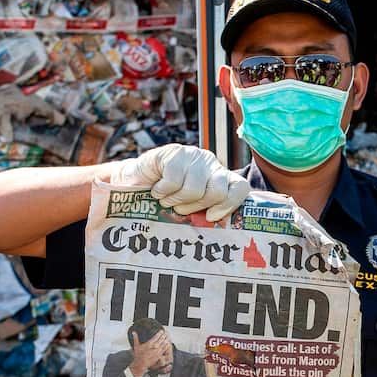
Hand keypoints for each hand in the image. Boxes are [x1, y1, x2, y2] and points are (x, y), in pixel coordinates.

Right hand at [114, 144, 249, 220]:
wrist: (135, 183)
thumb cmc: (166, 199)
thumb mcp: (189, 208)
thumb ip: (205, 213)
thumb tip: (215, 225)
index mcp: (220, 178)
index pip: (240, 187)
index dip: (229, 205)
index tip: (211, 217)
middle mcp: (211, 164)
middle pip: (216, 192)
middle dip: (195, 207)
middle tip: (180, 208)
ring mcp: (193, 156)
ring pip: (193, 189)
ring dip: (175, 200)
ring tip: (166, 198)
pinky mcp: (174, 152)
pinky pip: (173, 180)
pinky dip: (162, 191)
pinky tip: (157, 188)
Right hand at [128, 335, 169, 376]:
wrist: (140, 364)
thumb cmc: (138, 356)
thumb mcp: (136, 346)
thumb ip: (135, 338)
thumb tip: (133, 332)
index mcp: (148, 344)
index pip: (155, 337)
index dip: (159, 333)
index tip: (162, 331)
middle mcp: (153, 348)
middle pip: (160, 340)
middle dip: (164, 335)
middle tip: (166, 332)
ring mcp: (156, 352)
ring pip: (163, 344)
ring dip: (166, 340)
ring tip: (168, 336)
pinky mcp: (158, 356)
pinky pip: (163, 350)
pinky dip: (166, 346)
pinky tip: (168, 344)